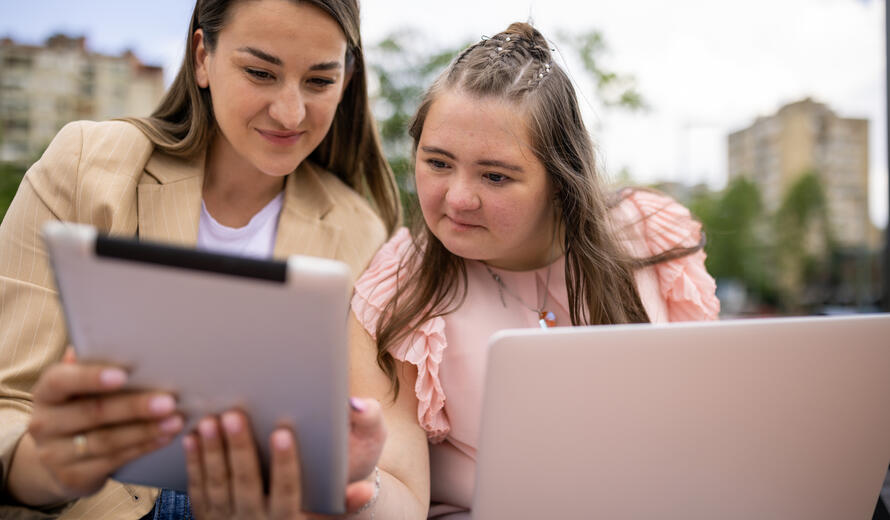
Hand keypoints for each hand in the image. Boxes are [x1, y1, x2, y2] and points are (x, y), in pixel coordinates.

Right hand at [27, 347, 183, 497]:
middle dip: (135, 406)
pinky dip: (143, 447)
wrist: (59, 456)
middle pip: (93, 412)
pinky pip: (113, 461)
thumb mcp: (79, 387)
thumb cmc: (79, 406)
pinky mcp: (72, 476)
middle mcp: (44, 423)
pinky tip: (164, 437)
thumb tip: (116, 336)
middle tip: (168, 400)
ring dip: (146, 430)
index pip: (63, 381)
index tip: (123, 375)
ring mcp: (55, 454)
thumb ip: (93, 365)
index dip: (91, 377)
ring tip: (176, 420)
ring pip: (107, 440)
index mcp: (46, 392)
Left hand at [186, 397, 386, 518]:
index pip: (287, 489)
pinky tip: (192, 438)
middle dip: (240, 448)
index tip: (283, 432)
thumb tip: (366, 489)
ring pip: (218, 484)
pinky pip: (197, 490)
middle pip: (246, 482)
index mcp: (287, 519)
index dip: (285, 462)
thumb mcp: (320, 519)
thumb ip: (343, 504)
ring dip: (213, 452)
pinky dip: (194, 464)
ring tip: (212, 420)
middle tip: (235, 415)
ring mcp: (226, 519)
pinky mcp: (205, 516)